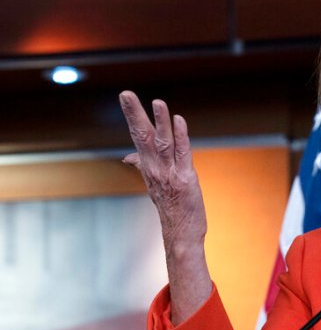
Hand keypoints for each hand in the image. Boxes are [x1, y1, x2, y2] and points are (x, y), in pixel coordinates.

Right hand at [120, 91, 211, 322]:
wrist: (181, 235)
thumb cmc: (171, 208)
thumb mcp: (155, 184)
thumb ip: (143, 167)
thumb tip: (128, 157)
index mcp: (149, 168)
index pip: (138, 138)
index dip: (133, 117)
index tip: (126, 97)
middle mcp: (155, 169)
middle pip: (143, 137)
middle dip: (135, 114)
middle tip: (126, 93)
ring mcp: (170, 174)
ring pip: (162, 143)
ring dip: (160, 122)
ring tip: (156, 102)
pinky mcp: (186, 180)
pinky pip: (183, 154)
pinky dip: (181, 136)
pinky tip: (179, 120)